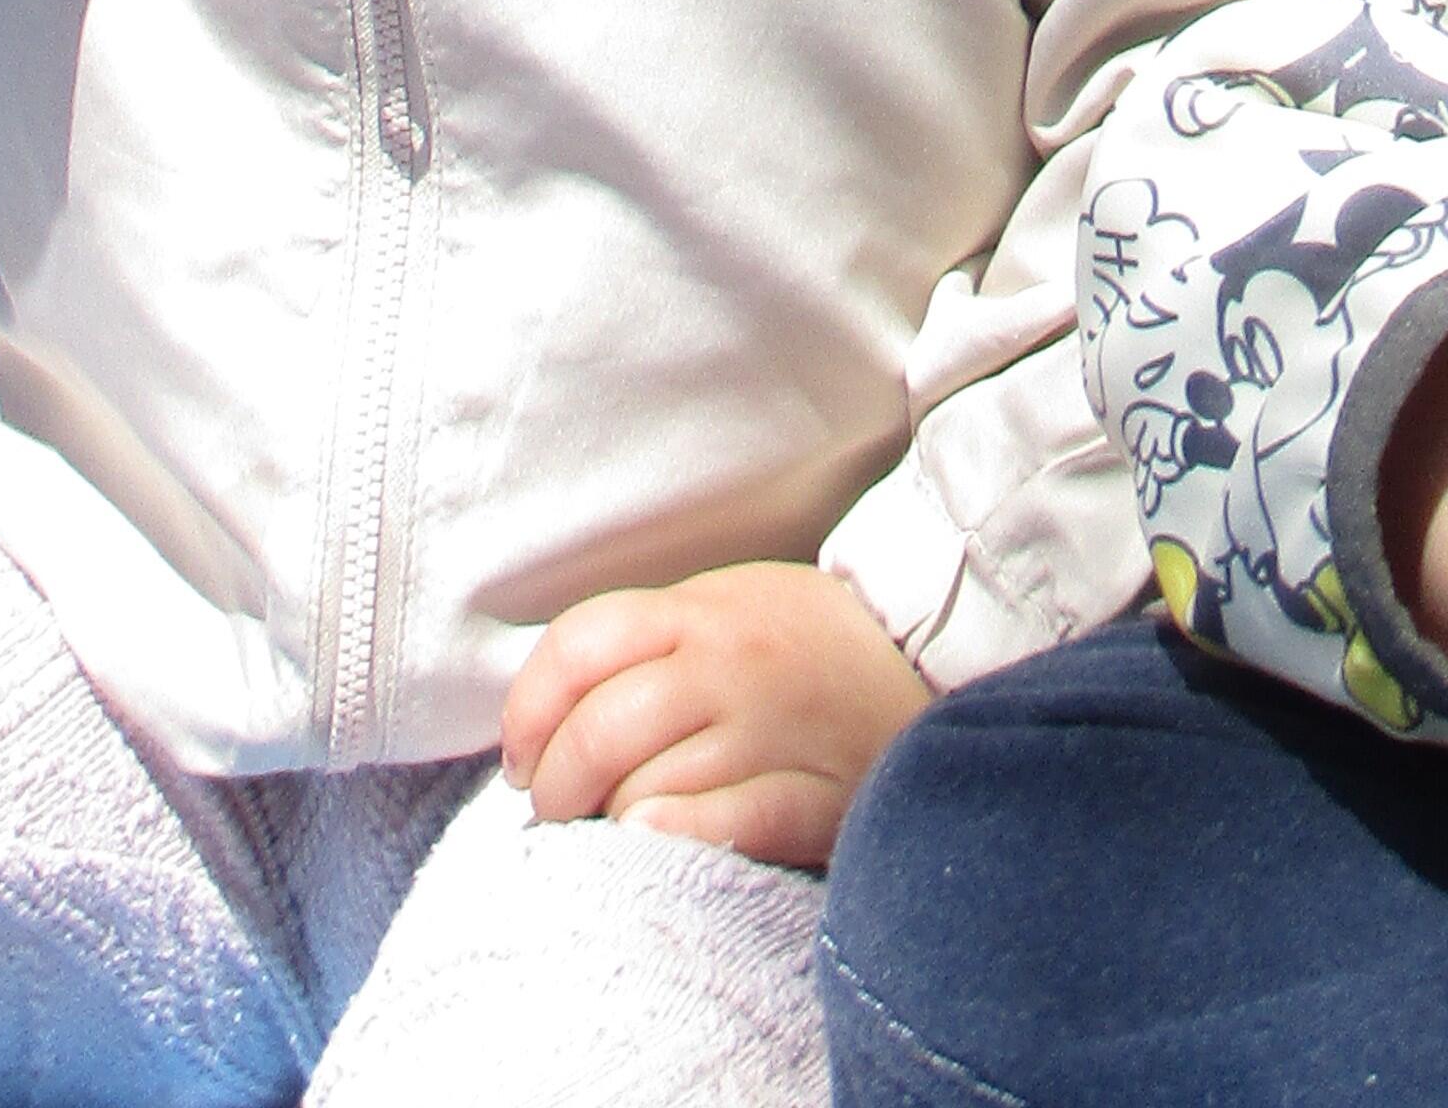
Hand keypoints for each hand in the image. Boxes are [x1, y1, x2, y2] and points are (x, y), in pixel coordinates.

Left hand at [498, 563, 930, 868]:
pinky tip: (656, 839)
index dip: (527, 712)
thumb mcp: (723, 608)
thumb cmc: (801, 644)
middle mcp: (728, 665)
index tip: (521, 756)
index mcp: (699, 611)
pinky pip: (713, 829)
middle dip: (556, 787)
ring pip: (644, 792)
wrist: (926, 659)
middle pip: (597, 733)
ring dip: (612, 822)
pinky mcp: (809, 797)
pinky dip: (669, 840)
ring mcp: (769, 733)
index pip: (577, 649)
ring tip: (618, 826)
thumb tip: (545, 720)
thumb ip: (644, 645)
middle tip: (559, 808)